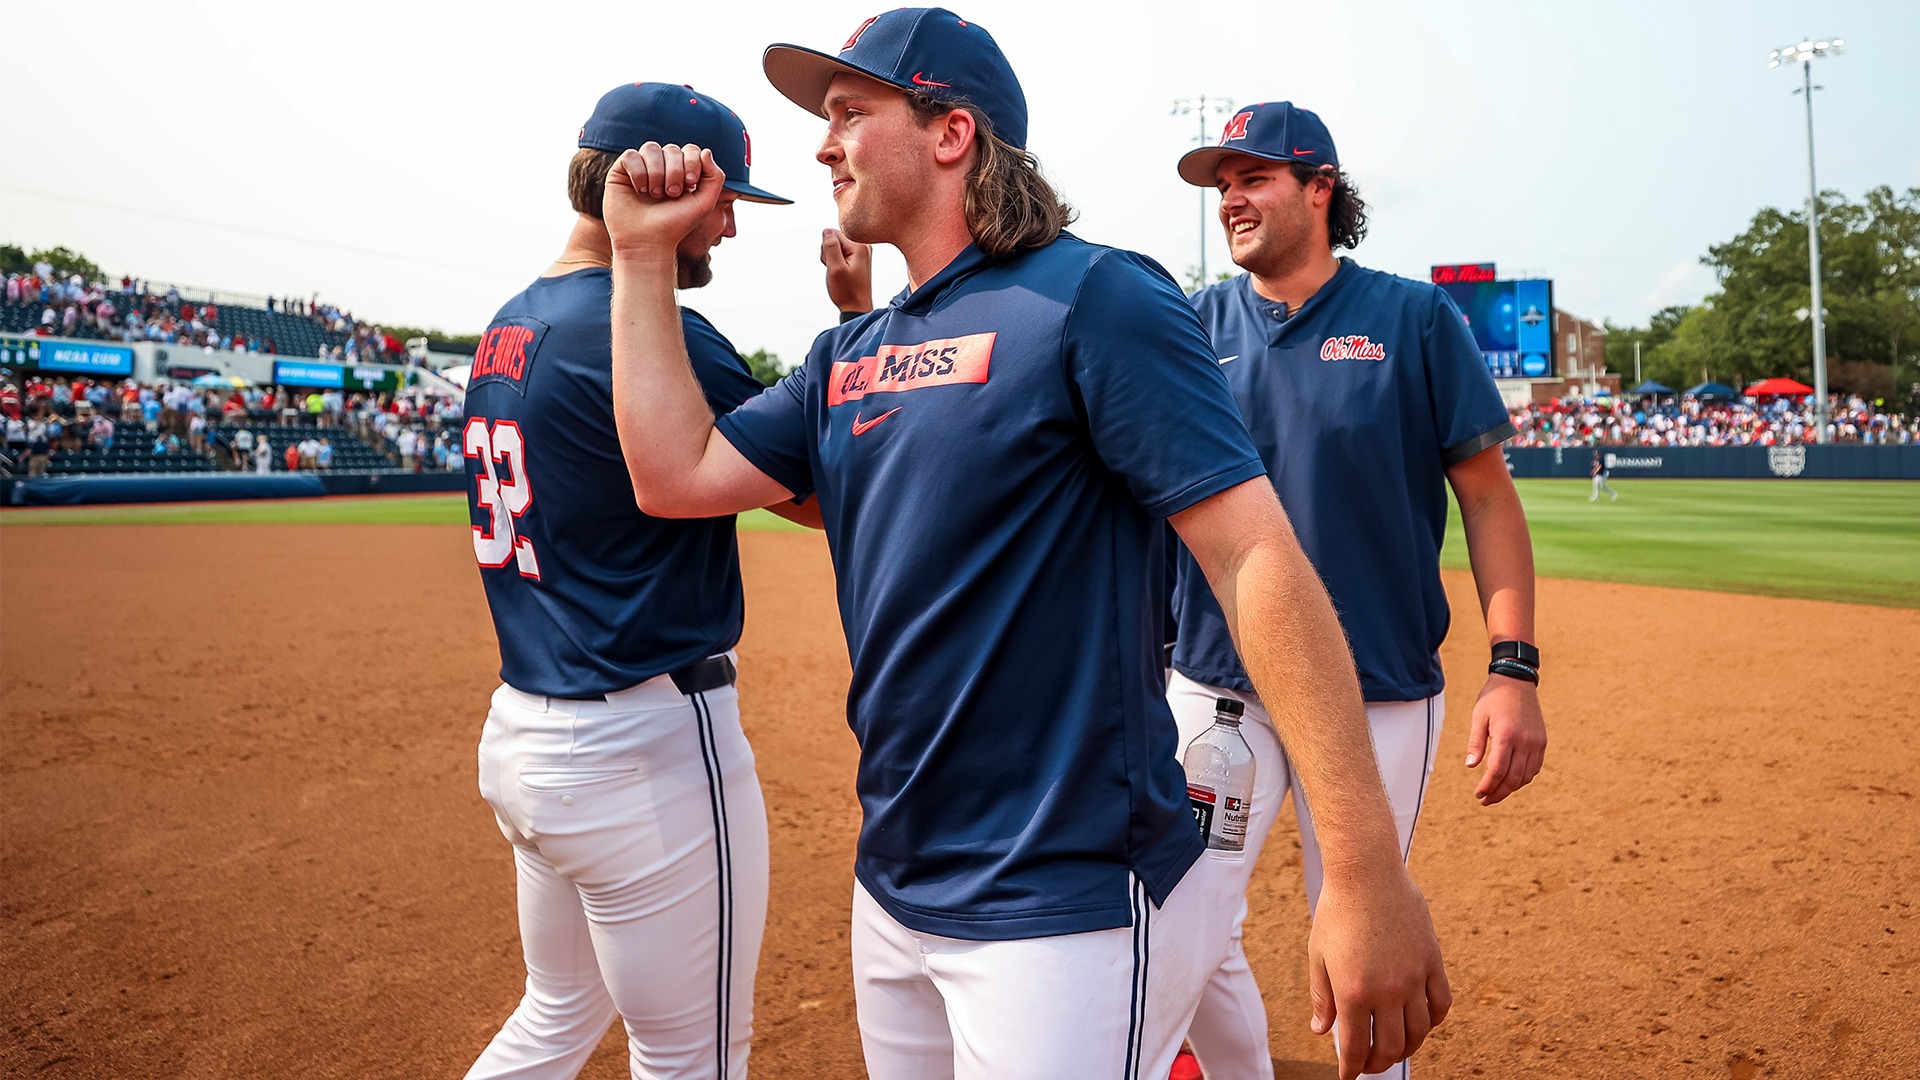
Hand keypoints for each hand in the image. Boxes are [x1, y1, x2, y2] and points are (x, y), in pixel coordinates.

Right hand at [603, 143, 724, 254]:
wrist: (648, 242)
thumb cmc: (676, 225)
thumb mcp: (704, 203)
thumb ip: (714, 177)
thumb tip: (705, 151)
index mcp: (682, 172)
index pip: (690, 150)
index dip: (692, 161)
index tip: (690, 183)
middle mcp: (661, 167)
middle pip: (671, 149)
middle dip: (675, 171)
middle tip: (672, 194)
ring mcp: (641, 168)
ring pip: (651, 148)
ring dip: (657, 172)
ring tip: (656, 194)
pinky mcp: (621, 172)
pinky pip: (631, 155)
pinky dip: (639, 173)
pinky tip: (640, 191)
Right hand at [821, 228, 872, 313]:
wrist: (856, 307)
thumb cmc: (848, 291)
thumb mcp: (836, 268)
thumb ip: (831, 247)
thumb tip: (826, 231)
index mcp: (860, 245)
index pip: (833, 233)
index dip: (827, 248)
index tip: (834, 263)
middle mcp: (862, 245)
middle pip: (834, 238)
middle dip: (829, 253)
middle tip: (835, 269)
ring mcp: (860, 252)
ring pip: (835, 246)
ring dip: (831, 258)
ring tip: (838, 272)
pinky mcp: (857, 258)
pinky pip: (840, 253)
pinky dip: (836, 262)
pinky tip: (840, 272)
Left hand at [1309, 868, 1451, 1078]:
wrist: (1367, 873)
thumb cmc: (1337, 912)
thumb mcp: (1318, 956)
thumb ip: (1322, 998)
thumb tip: (1321, 1031)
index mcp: (1354, 991)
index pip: (1355, 1047)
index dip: (1351, 1069)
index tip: (1348, 1076)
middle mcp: (1387, 990)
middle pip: (1391, 1047)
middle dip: (1378, 1064)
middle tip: (1369, 1064)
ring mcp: (1414, 977)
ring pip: (1420, 1031)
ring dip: (1407, 1048)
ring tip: (1394, 1049)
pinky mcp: (1432, 961)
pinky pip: (1441, 1004)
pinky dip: (1433, 1021)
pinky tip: (1422, 1023)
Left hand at [1464, 674, 1546, 805]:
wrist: (1517, 681)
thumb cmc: (1493, 698)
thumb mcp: (1478, 717)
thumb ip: (1475, 743)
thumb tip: (1471, 767)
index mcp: (1507, 735)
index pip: (1498, 770)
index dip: (1488, 786)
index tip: (1478, 795)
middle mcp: (1525, 741)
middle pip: (1513, 778)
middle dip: (1498, 793)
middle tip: (1484, 800)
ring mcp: (1536, 742)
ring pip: (1526, 776)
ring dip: (1511, 788)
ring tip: (1496, 792)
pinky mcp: (1542, 741)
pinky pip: (1535, 767)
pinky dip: (1523, 778)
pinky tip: (1510, 780)